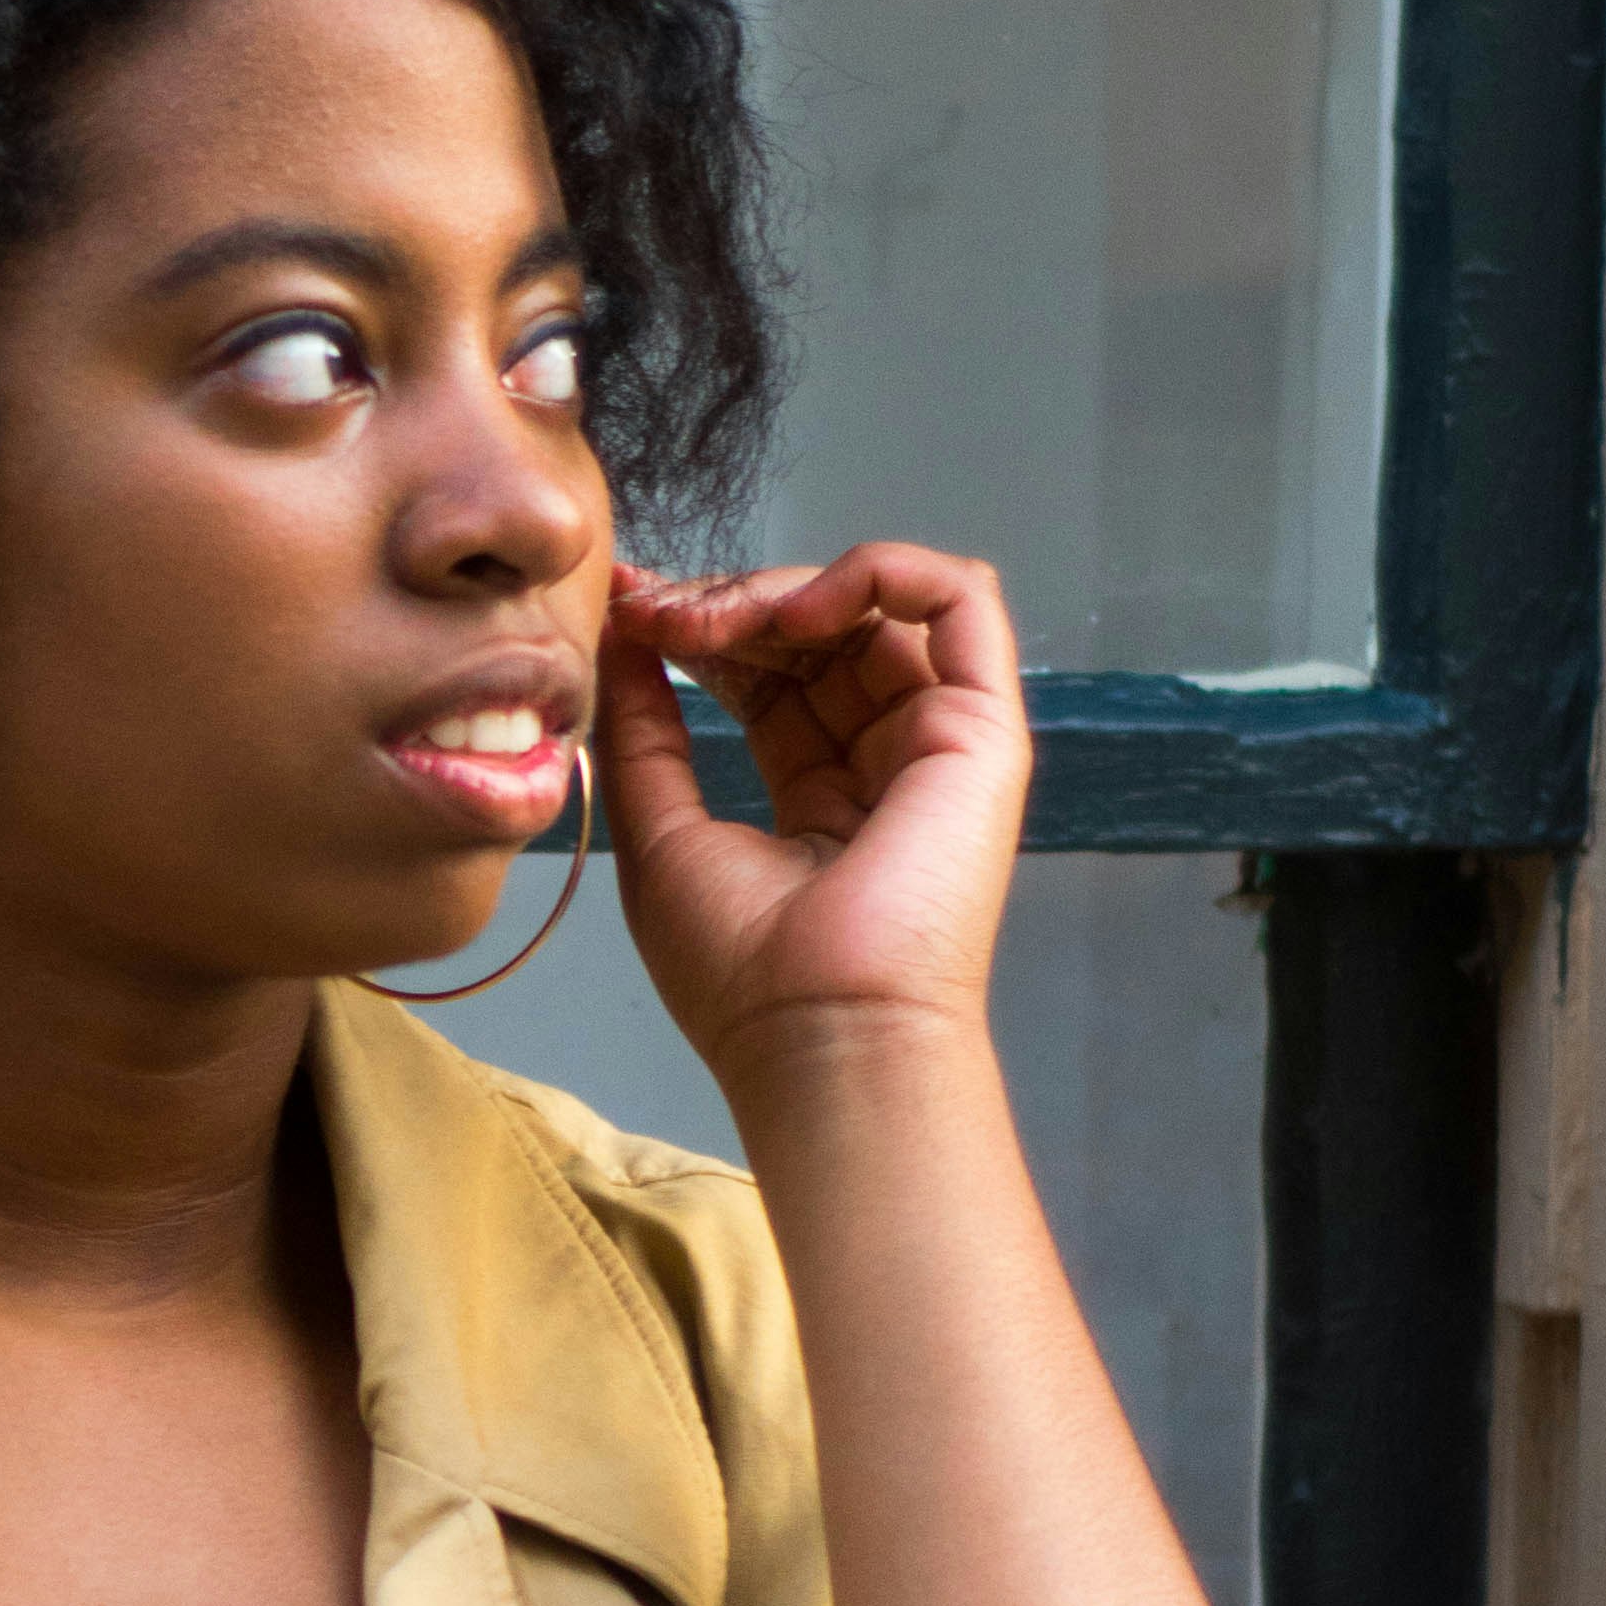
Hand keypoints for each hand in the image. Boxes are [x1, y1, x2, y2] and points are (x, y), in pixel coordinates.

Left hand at [594, 541, 1029, 1095]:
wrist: (819, 1034)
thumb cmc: (740, 971)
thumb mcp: (661, 829)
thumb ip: (643, 729)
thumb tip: (621, 636)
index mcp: (819, 790)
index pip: (768, 671)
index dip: (700, 626)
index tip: (626, 610)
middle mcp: (885, 758)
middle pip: (817, 630)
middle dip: (726, 603)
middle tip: (653, 615)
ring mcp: (939, 739)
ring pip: (876, 604)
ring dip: (780, 589)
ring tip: (711, 622)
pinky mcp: (983, 727)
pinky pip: (960, 598)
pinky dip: (878, 571)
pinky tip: (795, 611)